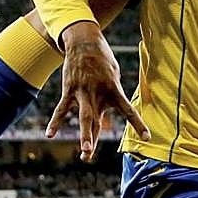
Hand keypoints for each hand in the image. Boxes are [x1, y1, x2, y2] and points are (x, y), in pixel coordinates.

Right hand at [46, 21, 149, 161]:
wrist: (84, 42)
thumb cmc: (102, 60)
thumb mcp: (114, 73)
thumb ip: (112, 95)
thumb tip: (108, 113)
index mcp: (114, 90)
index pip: (128, 110)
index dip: (138, 124)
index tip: (147, 137)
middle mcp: (98, 94)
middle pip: (97, 121)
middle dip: (94, 139)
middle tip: (89, 156)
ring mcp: (82, 93)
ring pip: (83, 118)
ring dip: (84, 136)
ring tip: (84, 152)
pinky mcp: (70, 90)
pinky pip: (61, 109)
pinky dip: (55, 122)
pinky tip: (49, 134)